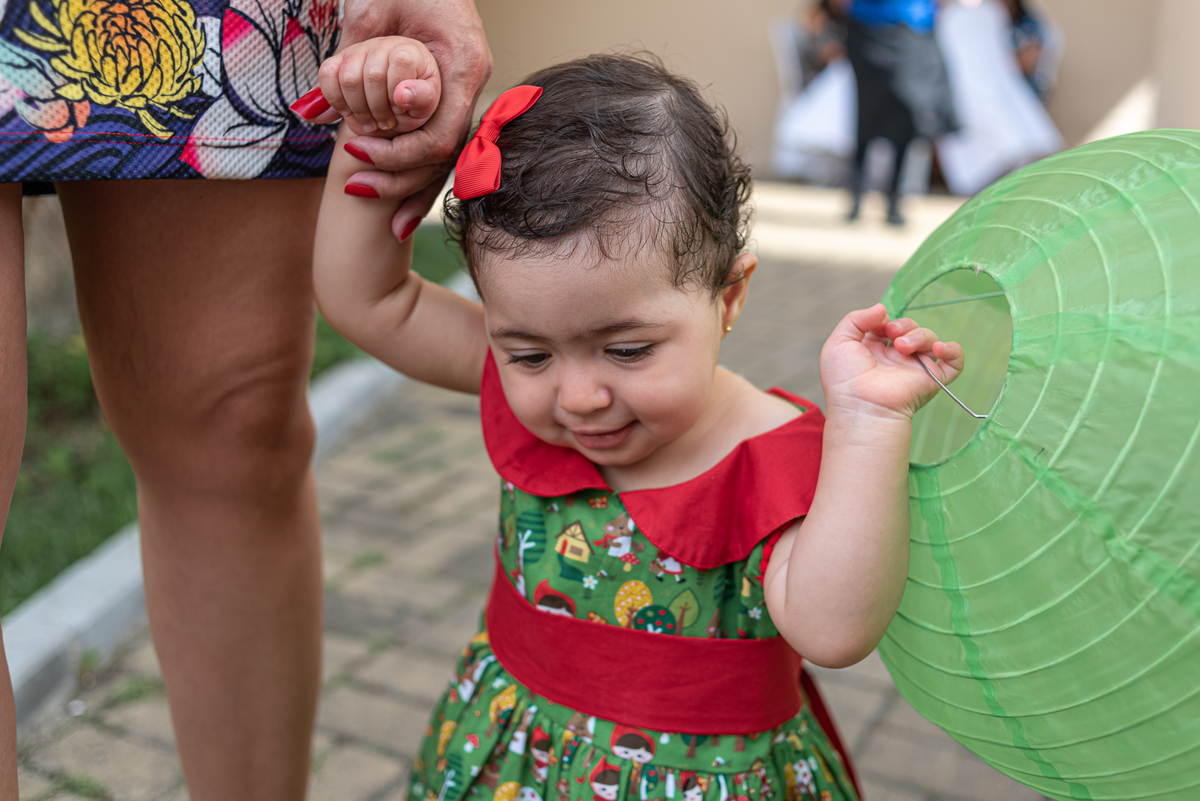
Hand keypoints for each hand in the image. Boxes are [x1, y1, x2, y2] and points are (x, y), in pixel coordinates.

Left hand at [295, 0, 490, 238]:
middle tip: (355, 186)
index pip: (441, 133)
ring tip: (383, 215)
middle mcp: (472, 82)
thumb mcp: (368, 11)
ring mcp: (464, 91)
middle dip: (402, 181)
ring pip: (446, 156)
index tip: (356, 150)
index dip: (400, 153)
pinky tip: (400, 204)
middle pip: (446, 154)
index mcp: (462, 63)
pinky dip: (418, 171)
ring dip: (413, 188)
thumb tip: (316, 113)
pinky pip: (439, 140)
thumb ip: (346, 61)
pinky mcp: (451, 93)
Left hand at [819, 303, 963, 421]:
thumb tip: (882, 308)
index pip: (889, 324)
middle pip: (912, 328)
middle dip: (905, 324)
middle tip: (893, 334)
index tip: (879, 324)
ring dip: (920, 335)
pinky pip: (955, 362)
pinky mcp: (932, 379)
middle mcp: (895, 358)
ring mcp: (915, 369)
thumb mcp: (839, 342)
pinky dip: (953, 350)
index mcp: (874, 350)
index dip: (886, 319)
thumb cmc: (844, 379)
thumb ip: (856, 319)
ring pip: (930, 340)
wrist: (860, 405)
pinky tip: (938, 349)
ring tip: (902, 346)